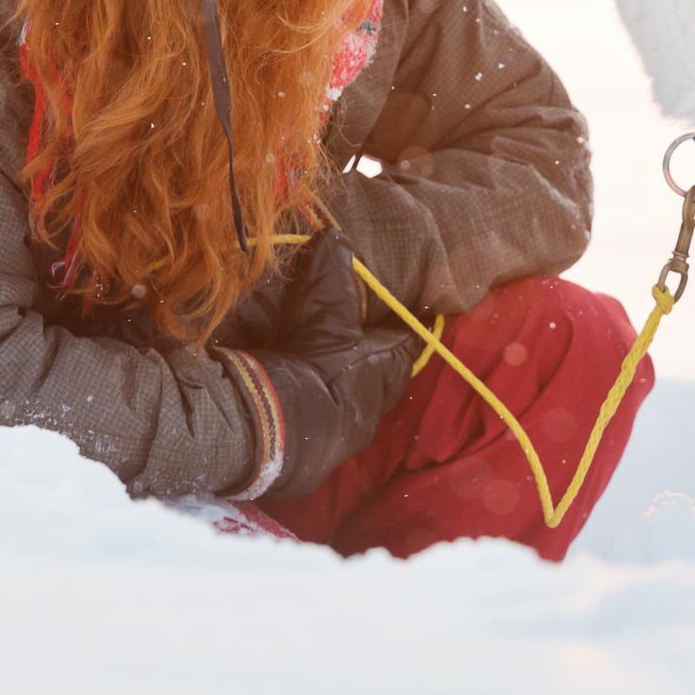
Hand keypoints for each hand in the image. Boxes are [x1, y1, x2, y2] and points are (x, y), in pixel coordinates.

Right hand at [252, 227, 414, 500]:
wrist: (277, 429)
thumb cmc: (311, 362)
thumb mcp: (321, 311)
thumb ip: (329, 275)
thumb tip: (336, 237)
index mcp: (383, 366)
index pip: (407, 343)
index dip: (409, 330)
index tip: (417, 319)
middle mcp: (373, 403)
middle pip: (388, 379)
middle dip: (384, 364)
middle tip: (376, 348)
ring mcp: (349, 435)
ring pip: (362, 409)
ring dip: (353, 394)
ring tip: (338, 379)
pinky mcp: (319, 458)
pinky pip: (330, 434)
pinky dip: (323, 420)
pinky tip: (308, 413)